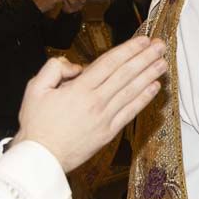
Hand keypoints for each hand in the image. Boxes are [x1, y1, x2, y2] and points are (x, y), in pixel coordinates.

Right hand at [14, 36, 166, 171]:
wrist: (41, 157)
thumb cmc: (37, 125)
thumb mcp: (35, 89)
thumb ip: (54, 69)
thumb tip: (76, 66)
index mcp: (78, 89)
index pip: (109, 63)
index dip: (128, 50)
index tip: (142, 41)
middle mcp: (95, 102)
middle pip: (126, 74)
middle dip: (145, 58)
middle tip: (160, 46)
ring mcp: (104, 118)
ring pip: (132, 91)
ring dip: (149, 75)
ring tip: (163, 63)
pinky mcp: (109, 132)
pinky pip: (130, 112)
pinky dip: (144, 99)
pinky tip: (154, 88)